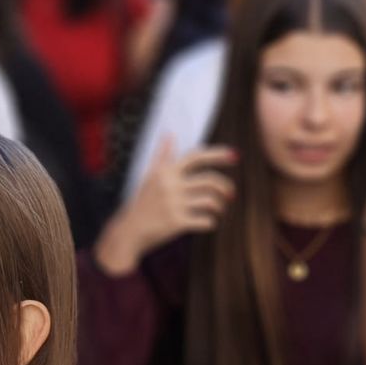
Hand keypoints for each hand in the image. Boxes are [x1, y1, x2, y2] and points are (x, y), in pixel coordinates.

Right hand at [95, 142, 237, 274]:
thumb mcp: (150, 176)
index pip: (196, 157)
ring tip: (219, 209)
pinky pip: (205, 221)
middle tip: (230, 194)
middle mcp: (170, 185)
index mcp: (166, 171)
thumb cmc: (142, 202)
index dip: (217, 154)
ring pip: (210, 200)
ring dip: (220, 205)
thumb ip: (162, 156)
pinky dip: (211, 222)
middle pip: (209, 180)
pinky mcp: (176, 222)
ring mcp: (174, 204)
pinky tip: (208, 222)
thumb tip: (169, 134)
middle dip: (225, 186)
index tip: (235, 156)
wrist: (130, 230)